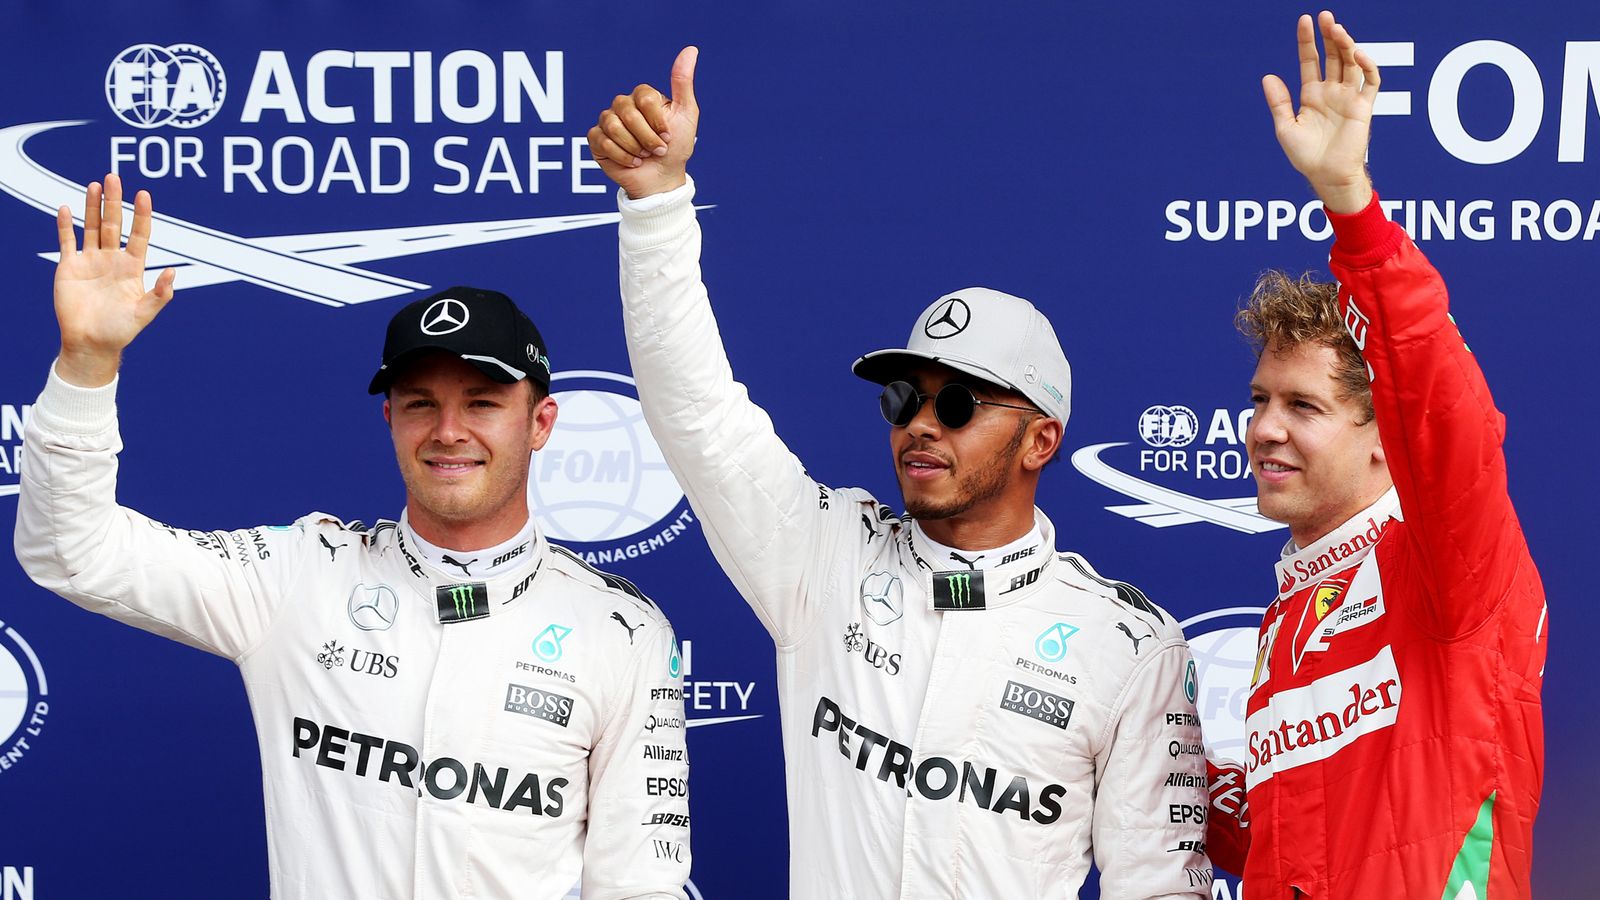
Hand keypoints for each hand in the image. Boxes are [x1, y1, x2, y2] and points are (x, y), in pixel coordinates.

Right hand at [53, 173, 175, 386]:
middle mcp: (112, 259)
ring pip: (92, 227)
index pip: (139, 234)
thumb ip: (160, 295)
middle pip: (114, 224)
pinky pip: (67, 241)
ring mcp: (90, 261)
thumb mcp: (144, 314)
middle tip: (114, 176)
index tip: (144, 194)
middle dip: (114, 201)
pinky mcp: (69, 267)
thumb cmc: (120, 331)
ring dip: (93, 206)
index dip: (142, 215)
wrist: (90, 343)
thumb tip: (172, 273)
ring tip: (95, 184)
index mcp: (132, 267)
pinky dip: (66, 225)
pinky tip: (66, 208)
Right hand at [588, 47, 699, 198]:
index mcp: (642, 96)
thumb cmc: (676, 147)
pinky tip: (631, 162)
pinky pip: (601, 141)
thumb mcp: (686, 114)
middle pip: (627, 113)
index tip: (668, 135)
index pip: (644, 98)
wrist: (662, 178)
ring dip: (634, 148)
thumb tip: (691, 49)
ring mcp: (608, 121)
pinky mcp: (596, 139)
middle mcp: (623, 105)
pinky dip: (621, 156)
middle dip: (647, 138)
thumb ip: (683, 82)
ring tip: (643, 156)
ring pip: (613, 127)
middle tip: (658, 150)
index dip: (657, 121)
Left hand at [1263, 11, 1379, 213]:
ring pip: (1351, 63)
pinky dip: (1367, 66)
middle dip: (1329, 36)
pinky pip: (1370, 82)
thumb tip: (1267, 76)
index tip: (1304, 21)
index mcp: (1311, 95)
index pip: (1310, 60)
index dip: (1307, 41)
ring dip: (1347, 45)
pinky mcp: (1364, 107)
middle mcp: (1331, 92)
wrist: (1326, 175)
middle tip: (1325, 16)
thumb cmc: (1305, 156)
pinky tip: (1357, 54)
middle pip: (1332, 56)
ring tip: (1338, 30)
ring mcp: (1348, 97)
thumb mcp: (1285, 127)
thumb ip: (1279, 102)